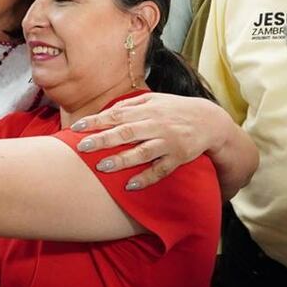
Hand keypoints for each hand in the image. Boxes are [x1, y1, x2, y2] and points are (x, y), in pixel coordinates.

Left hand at [71, 92, 231, 188]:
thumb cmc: (174, 109)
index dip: (95, 121)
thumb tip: (106, 112)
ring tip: (102, 167)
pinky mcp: (178, 158)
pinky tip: (130, 185)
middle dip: (103, 140)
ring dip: (123, 160)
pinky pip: (161, 170)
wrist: (209, 120)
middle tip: (82, 147)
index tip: (77, 128)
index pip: (116, 115)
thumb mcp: (153, 100)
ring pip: (143, 152)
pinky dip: (146, 178)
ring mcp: (167, 142)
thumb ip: (129, 105)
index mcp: (146, 110)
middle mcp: (156, 125)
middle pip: (126, 133)